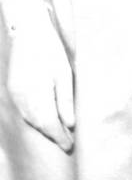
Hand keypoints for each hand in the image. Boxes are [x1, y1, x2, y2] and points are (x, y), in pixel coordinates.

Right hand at [6, 10, 74, 150]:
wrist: (29, 33)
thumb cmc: (51, 50)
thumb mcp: (65, 73)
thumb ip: (66, 100)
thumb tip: (70, 124)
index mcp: (37, 92)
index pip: (49, 123)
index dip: (59, 136)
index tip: (70, 145)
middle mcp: (22, 97)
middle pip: (38, 123)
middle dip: (53, 135)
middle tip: (67, 143)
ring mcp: (15, 94)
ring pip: (30, 119)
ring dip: (44, 128)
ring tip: (59, 135)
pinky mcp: (13, 90)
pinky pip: (24, 111)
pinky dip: (35, 119)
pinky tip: (44, 121)